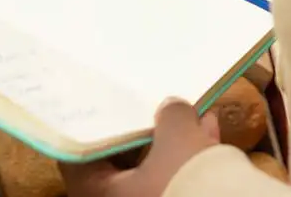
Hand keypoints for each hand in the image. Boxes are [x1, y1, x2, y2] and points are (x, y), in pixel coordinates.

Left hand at [61, 99, 221, 196]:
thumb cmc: (185, 181)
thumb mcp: (178, 137)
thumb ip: (169, 116)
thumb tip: (170, 107)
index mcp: (98, 195)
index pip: (79, 155)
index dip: (94, 126)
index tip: (107, 103)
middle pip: (121, 164)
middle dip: (144, 133)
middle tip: (155, 106)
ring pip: (153, 175)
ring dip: (172, 146)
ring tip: (194, 116)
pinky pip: (176, 185)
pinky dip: (189, 164)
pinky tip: (211, 135)